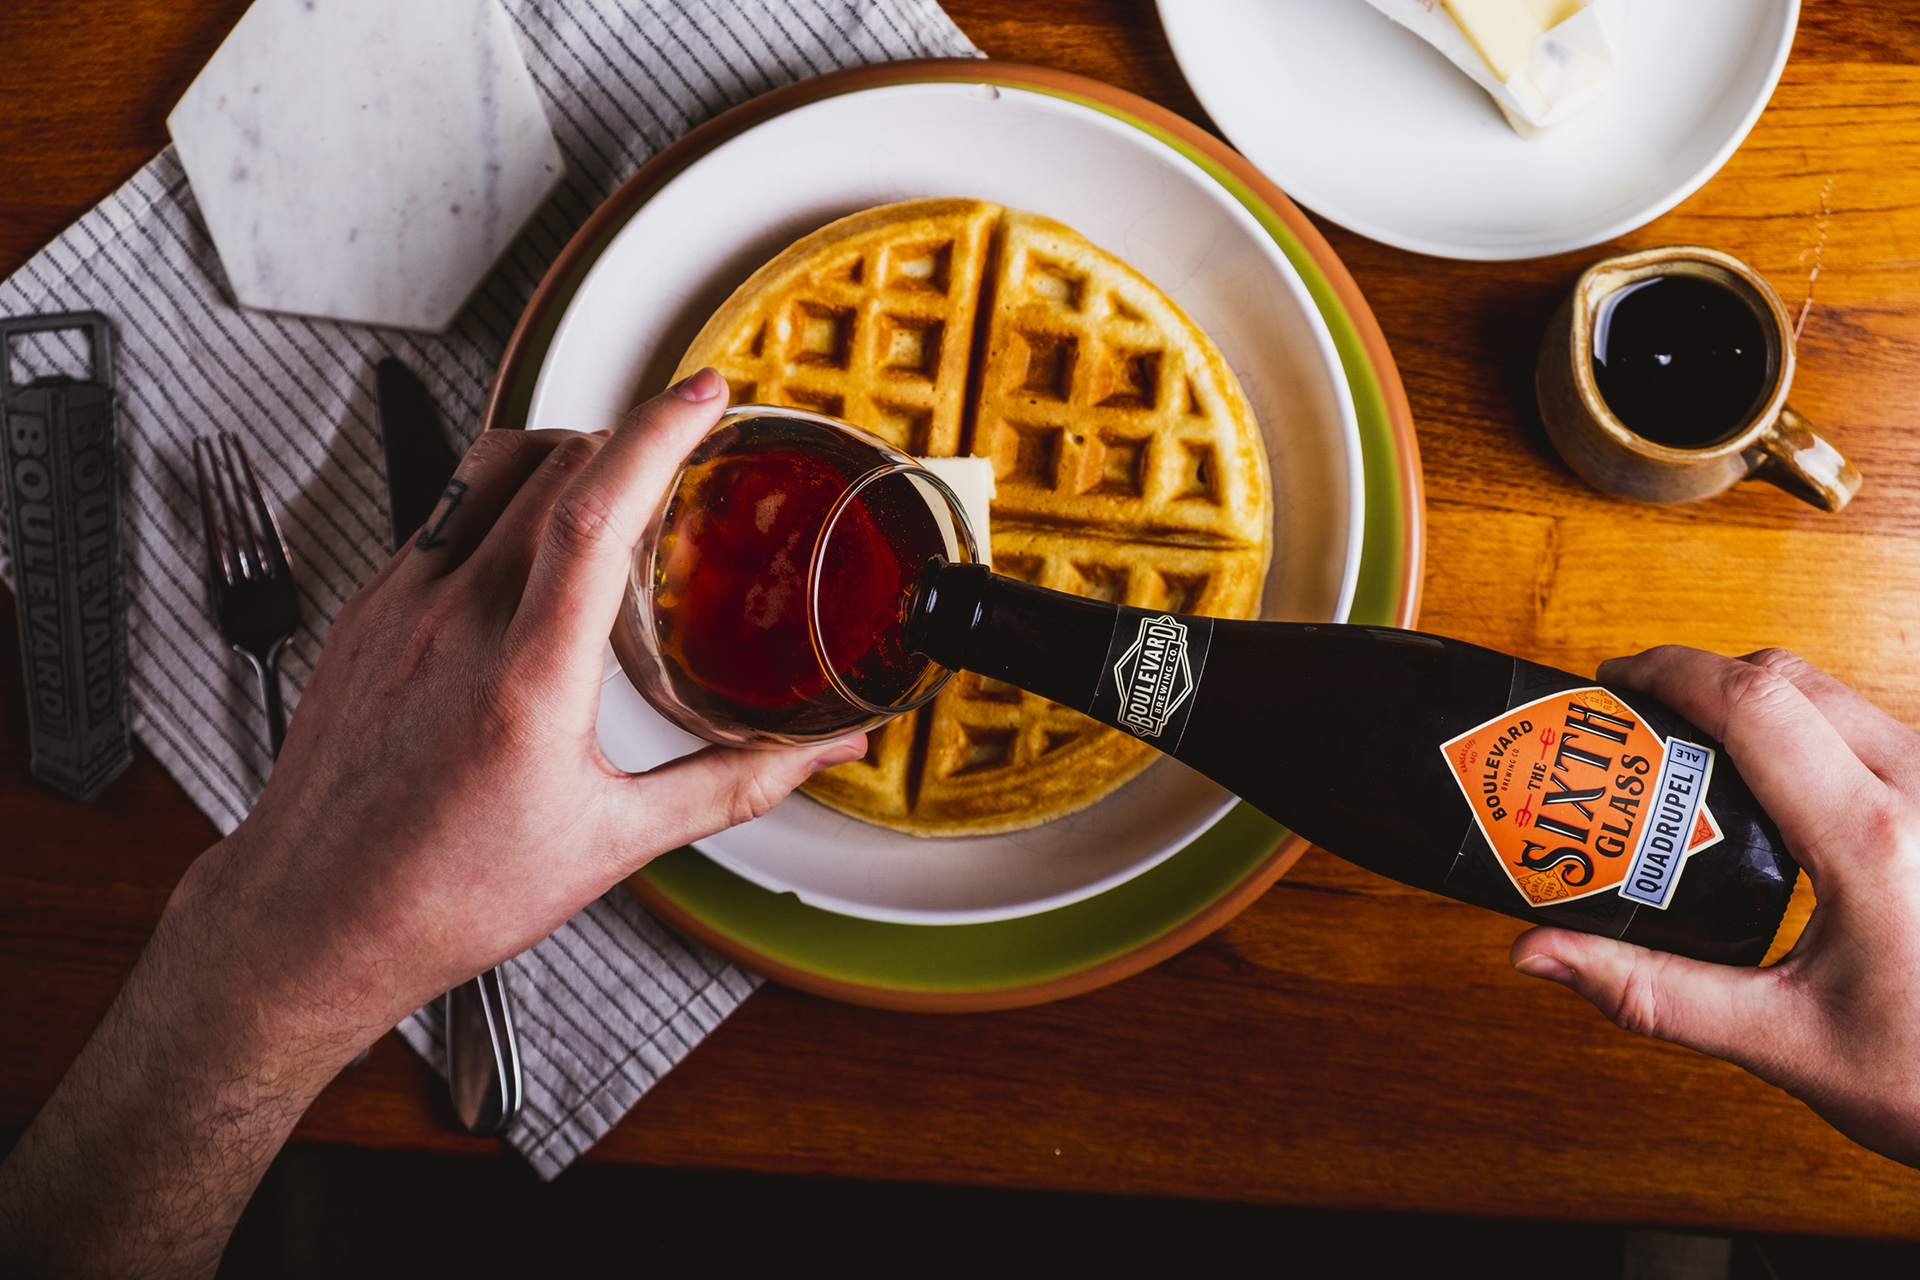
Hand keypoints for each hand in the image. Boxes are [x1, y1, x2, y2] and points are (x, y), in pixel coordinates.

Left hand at [0, 368, 864, 1275]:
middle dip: (625, 436)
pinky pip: (440, 516)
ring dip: (559, 455)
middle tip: (679, 447)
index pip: (596, 511)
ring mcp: (398, 609)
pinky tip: (527, 557)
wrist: (313, 919)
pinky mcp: (364, 616)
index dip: (657, 433)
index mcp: (525, 676)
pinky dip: (500, 504)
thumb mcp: (613, 844)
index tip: (703, 396)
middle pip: (549, 467)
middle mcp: (453, 622)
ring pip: (485, 472)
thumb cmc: (443, 893)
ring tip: (605, 486)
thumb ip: (732, 784)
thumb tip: (818, 755)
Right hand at [1511, 646, 1919, 1168]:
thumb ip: (1653, 993)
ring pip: (1836, 697)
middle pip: (1788, 677)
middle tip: (1635, 725)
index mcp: (1874, 841)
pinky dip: (1804, 737)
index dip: (1667, 672)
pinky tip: (1771, 802)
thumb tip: (1540, 956)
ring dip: (1756, 708)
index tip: (1608, 685)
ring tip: (1694, 764)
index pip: (1752, 702)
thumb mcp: (1785, 1045)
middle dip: (1699, 681)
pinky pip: (1871, 733)